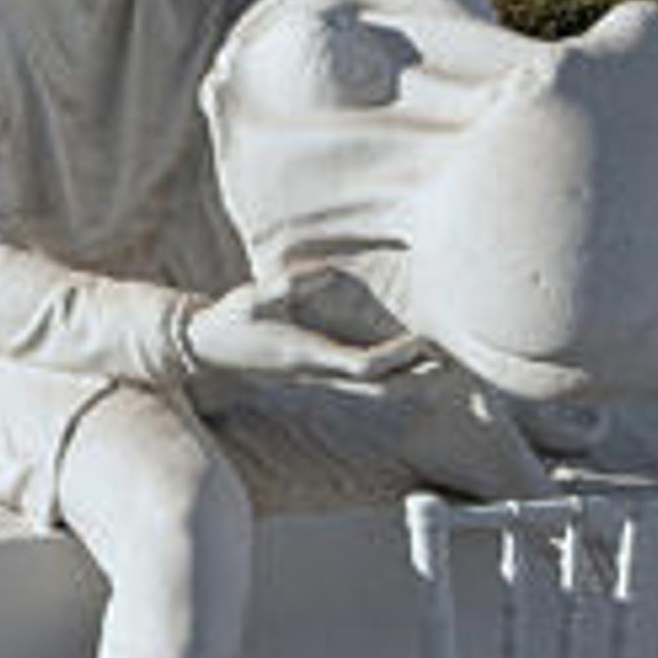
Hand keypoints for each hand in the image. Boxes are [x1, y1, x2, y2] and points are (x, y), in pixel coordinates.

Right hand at [179, 272, 433, 384]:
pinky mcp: (318, 372)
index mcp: (307, 354)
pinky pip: (361, 378)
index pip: (363, 365)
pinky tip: (409, 360)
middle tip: (452, 363)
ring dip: (407, 377)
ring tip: (442, 362)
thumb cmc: (230, 321)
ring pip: (373, 386)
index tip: (423, 342)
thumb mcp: (252, 297)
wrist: (206, 350)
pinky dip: (389, 372)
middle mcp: (318, 371)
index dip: (396, 358)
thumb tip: (322, 271)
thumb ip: (287, 286)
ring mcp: (319, 375)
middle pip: (378, 385)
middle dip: (415, 377)